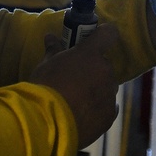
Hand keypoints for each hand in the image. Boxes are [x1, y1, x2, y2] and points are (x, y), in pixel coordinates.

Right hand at [28, 25, 119, 147]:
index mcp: (90, 54)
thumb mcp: (45, 65)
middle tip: (76, 80)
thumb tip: (50, 37)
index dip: (104, 35)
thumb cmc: (45, 87)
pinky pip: (108, 107)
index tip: (97, 40)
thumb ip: (53, 50)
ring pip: (107, 87)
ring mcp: (109, 94)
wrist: (47, 122)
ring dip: (97, 90)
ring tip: (78, 101)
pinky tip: (83, 115)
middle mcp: (105, 71)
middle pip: (105, 65)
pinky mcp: (110, 115)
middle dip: (93, 70)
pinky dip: (99, 108)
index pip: (108, 34)